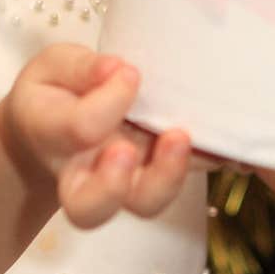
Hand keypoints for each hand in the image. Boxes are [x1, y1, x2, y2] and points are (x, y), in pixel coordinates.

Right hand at [6, 45, 191, 227]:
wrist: (57, 130)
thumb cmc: (56, 91)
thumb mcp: (53, 66)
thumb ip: (79, 67)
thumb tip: (117, 68)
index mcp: (50, 136)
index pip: (78, 130)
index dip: (107, 102)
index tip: (129, 71)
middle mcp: (83, 172)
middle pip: (89, 207)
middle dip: (112, 185)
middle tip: (130, 149)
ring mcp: (124, 181)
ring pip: (142, 204)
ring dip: (167, 178)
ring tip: (182, 138)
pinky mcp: (157, 174)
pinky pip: (182, 178)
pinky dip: (206, 160)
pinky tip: (223, 138)